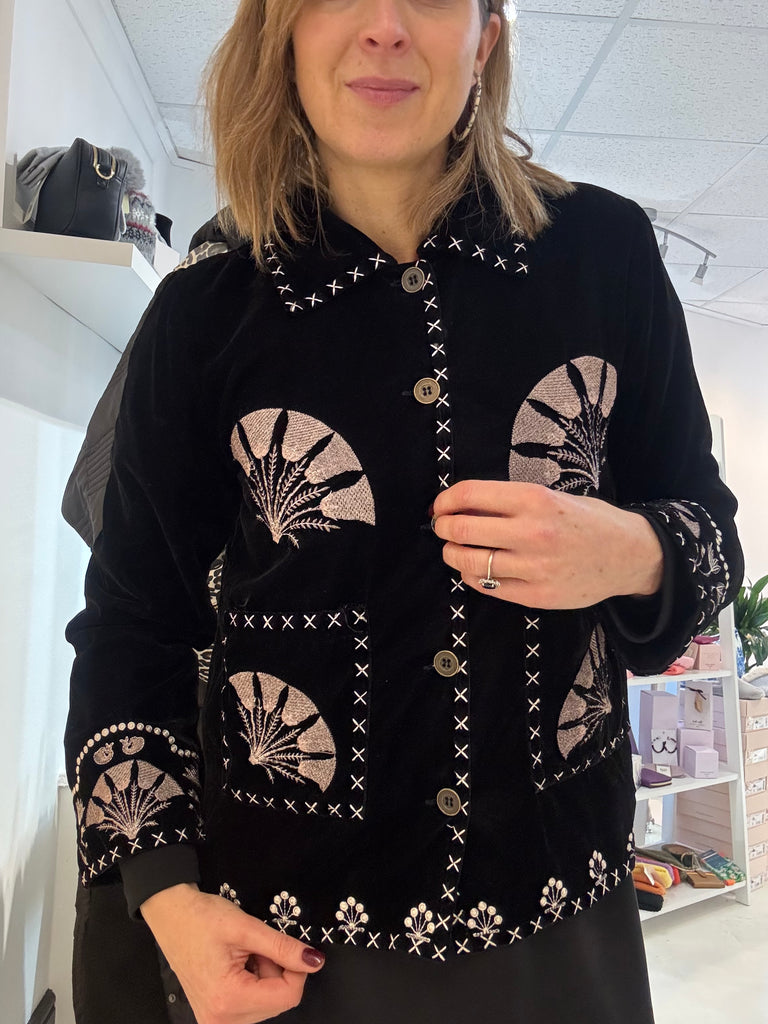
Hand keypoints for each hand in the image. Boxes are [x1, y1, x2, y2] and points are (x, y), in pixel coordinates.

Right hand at [141, 883, 324, 1023]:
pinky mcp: (215, 1014)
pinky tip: (239, 964)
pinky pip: (251, 1004)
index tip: (284, 946)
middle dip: (277, 971)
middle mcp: (221, 1020)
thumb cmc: (202, 918)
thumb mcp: (247, 928)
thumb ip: (283, 947)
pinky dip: (254, 982)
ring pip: (267, 1004)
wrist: (171, 915)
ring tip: (244, 953)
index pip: (288, 996)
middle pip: (278, 1002)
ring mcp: (216, 1020)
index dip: (296, 968)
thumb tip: (314, 961)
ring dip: (266, 976)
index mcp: (229, 1000)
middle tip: (256, 947)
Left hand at [431, 480, 663, 609]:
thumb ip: (509, 503)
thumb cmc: (588, 520)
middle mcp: (532, 532)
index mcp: (534, 499)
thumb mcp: (551, 497)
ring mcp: (534, 567)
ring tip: (454, 549)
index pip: (470, 495)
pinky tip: (474, 569)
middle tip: (441, 527)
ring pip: (470, 562)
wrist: (630, 555)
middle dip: (443, 527)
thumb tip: (462, 507)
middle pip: (463, 530)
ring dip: (452, 554)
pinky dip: (472, 576)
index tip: (440, 505)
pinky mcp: (536, 595)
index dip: (445, 500)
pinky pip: (487, 586)